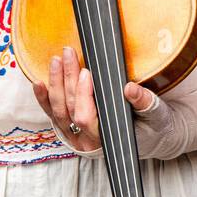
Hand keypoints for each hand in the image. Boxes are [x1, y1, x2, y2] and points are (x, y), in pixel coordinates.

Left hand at [32, 46, 162, 154]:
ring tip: (57, 60)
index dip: (82, 95)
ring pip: (59, 111)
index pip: (85, 118)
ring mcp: (77, 137)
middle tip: (69, 54)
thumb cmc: (154, 128)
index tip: (86, 72)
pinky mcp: (71, 129)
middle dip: (68, 79)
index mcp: (108, 139)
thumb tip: (131, 89)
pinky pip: (53, 114)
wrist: (152, 139)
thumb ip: (146, 103)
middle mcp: (88, 142)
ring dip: (55, 84)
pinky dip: (44, 98)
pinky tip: (38, 83)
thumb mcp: (157, 116)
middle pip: (69, 110)